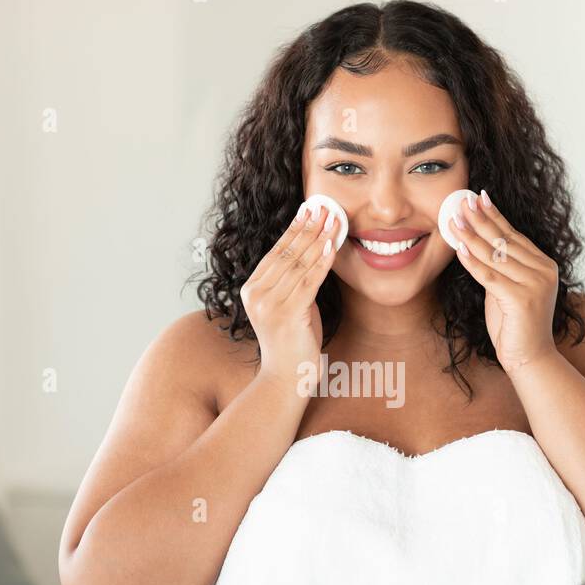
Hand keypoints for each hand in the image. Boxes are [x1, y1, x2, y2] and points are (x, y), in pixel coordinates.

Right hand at [240, 204, 341, 389]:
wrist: (285, 378)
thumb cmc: (291, 341)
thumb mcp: (288, 304)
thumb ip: (292, 281)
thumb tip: (311, 249)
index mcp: (251, 289)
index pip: (275, 252)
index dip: (294, 229)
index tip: (309, 210)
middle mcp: (255, 294)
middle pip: (286, 254)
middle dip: (308, 228)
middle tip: (324, 207)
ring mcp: (268, 305)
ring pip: (298, 265)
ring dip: (318, 239)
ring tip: (333, 220)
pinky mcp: (286, 315)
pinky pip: (308, 282)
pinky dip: (322, 262)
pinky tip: (332, 246)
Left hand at [449, 189, 559, 373]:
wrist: (530, 357)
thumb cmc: (515, 325)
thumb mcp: (508, 289)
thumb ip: (500, 268)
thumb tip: (477, 243)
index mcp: (544, 265)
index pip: (514, 235)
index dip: (494, 215)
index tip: (477, 197)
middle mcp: (543, 271)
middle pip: (504, 240)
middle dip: (480, 219)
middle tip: (461, 201)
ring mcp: (535, 284)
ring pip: (496, 255)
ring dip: (471, 236)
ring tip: (453, 219)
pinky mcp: (522, 298)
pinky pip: (490, 275)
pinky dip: (472, 262)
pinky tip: (459, 248)